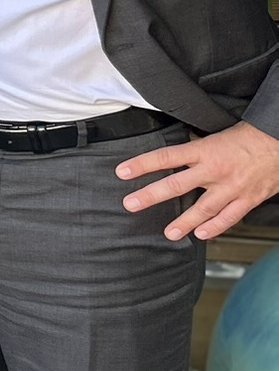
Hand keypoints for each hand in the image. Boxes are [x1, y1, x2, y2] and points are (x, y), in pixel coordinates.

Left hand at [117, 119, 278, 240]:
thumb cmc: (247, 137)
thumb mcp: (214, 136)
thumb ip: (194, 149)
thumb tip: (173, 155)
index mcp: (204, 150)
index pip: (165, 157)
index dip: (142, 164)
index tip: (122, 172)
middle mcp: (215, 170)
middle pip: (177, 184)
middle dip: (151, 195)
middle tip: (131, 204)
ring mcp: (231, 187)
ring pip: (203, 208)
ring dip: (184, 222)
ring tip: (169, 233)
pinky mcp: (248, 198)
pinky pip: (229, 217)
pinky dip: (215, 227)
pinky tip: (201, 234)